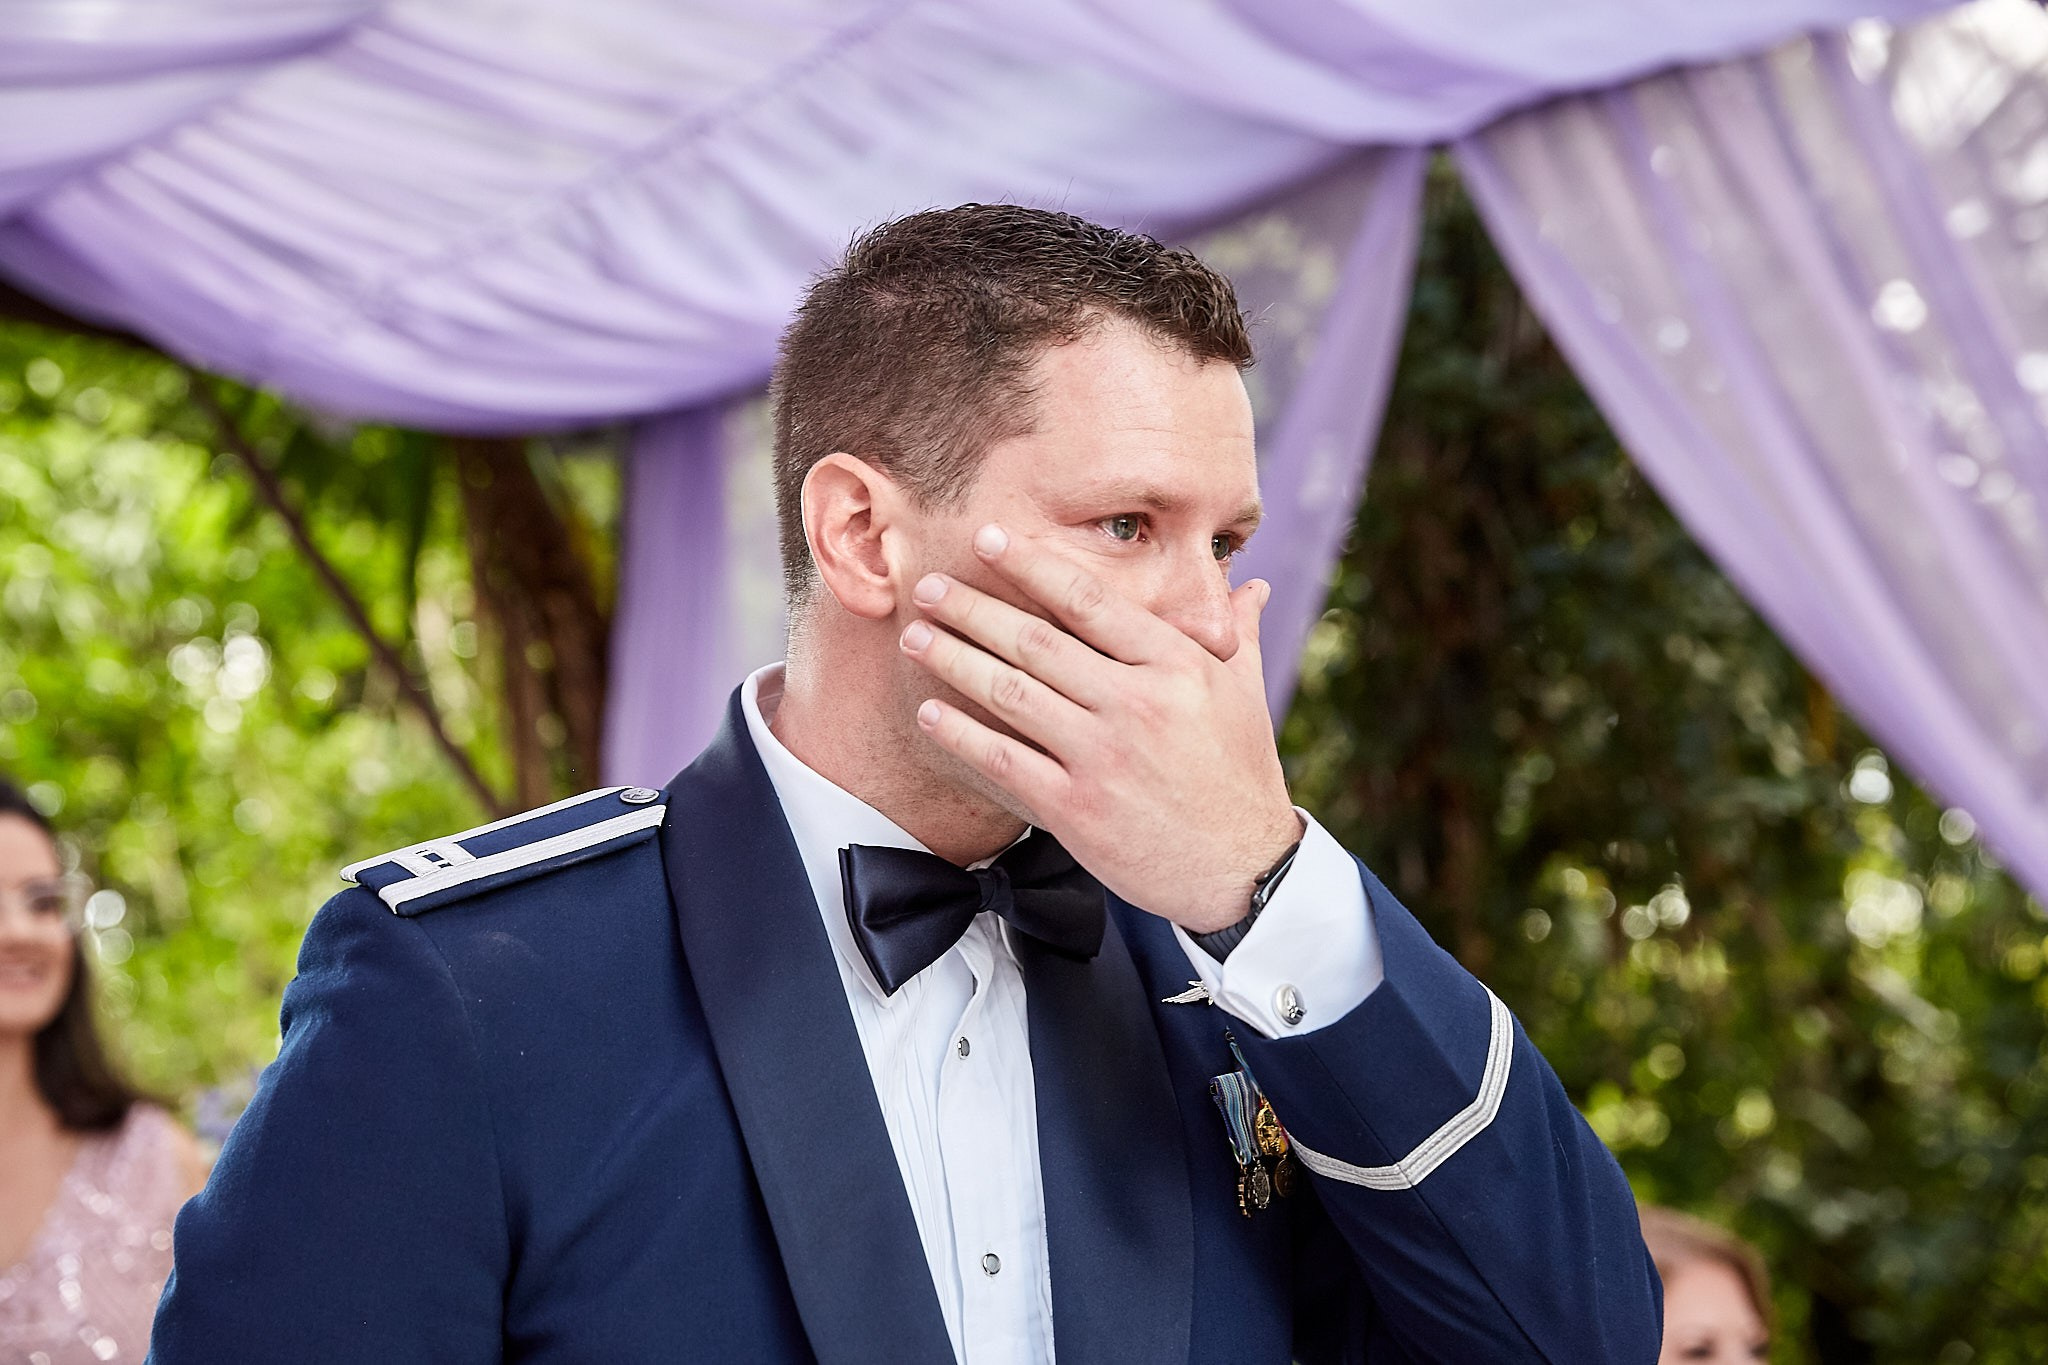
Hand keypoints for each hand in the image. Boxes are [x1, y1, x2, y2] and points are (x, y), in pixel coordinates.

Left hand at [900, 523, 1302, 932]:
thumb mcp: (1245, 695)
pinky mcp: (1077, 809)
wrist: (1240, 869)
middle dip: (972, 608)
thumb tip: (1248, 586)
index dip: (1031, 564)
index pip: (1089, 601)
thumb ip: (1234, 635)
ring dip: (953, 659)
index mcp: (1176, 665)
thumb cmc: (1239, 774)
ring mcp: (1103, 757)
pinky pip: (1004, 760)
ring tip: (914, 637)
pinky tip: (930, 712)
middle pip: (1035, 641)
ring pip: (1010, 693)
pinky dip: (961, 734)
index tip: (988, 539)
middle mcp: (1137, 703)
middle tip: (928, 585)